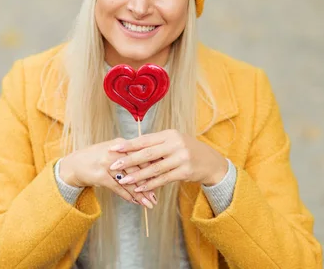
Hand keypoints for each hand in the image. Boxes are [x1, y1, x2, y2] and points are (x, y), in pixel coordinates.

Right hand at [58, 138, 155, 207]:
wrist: (73, 164)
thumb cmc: (97, 159)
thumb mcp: (114, 153)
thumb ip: (130, 157)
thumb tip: (152, 165)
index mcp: (121, 145)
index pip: (142, 156)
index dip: (154, 168)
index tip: (165, 178)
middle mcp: (115, 152)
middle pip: (137, 169)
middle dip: (149, 184)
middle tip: (157, 196)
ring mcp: (107, 163)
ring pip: (128, 180)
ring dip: (139, 194)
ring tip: (149, 204)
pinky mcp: (99, 175)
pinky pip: (117, 187)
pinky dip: (127, 196)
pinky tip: (134, 202)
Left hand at [107, 130, 227, 191]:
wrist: (210, 162)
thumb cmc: (186, 150)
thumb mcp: (173, 142)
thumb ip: (155, 144)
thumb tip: (130, 147)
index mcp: (170, 134)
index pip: (145, 139)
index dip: (129, 145)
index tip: (114, 148)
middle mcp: (176, 144)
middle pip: (148, 154)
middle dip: (129, 160)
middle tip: (113, 165)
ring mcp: (181, 158)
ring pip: (154, 169)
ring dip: (137, 176)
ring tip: (123, 180)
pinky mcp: (185, 172)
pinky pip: (163, 179)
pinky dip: (150, 185)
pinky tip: (139, 189)